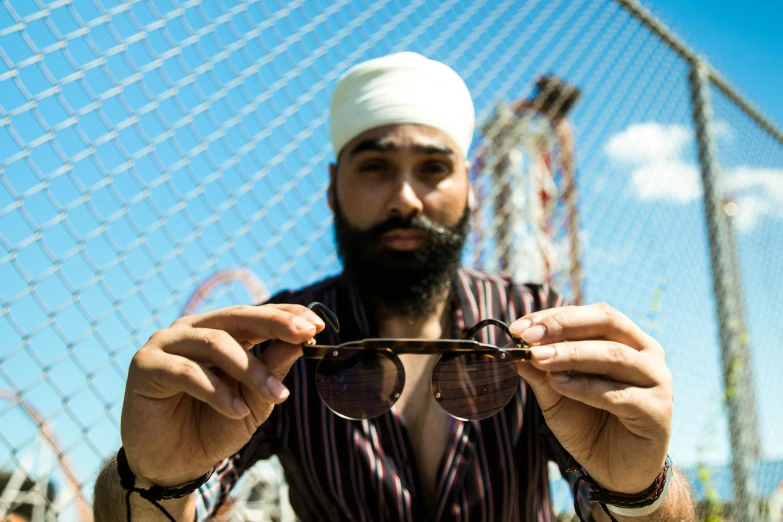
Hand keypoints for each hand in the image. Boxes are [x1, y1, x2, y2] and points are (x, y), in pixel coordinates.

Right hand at [121, 304, 323, 486]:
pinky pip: (187, 371)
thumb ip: (273, 368)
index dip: (286, 315)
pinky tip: (235, 410)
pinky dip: (216, 391)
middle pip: (236, 317)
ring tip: (276, 395)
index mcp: (219, 331)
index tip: (318, 324)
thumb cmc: (215, 426)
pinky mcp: (145, 365)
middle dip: (275, 324)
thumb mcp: (254, 400)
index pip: (255, 314)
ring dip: (250, 369)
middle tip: (305, 335)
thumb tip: (303, 340)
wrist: (173, 464)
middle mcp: (193, 329)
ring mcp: (166, 343)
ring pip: (215, 343)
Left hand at [510, 303, 672, 493]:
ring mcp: (656, 380)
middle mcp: (645, 353)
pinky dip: (584, 387)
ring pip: (612, 355)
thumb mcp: (556, 394)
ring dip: (570, 354)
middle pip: (606, 323)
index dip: (553, 317)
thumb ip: (540, 371)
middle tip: (529, 337)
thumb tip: (513, 349)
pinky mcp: (657, 411)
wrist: (617, 471)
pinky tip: (558, 384)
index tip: (518, 328)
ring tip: (538, 358)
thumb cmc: (588, 424)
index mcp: (626, 339)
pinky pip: (617, 393)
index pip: (590, 314)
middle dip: (563, 326)